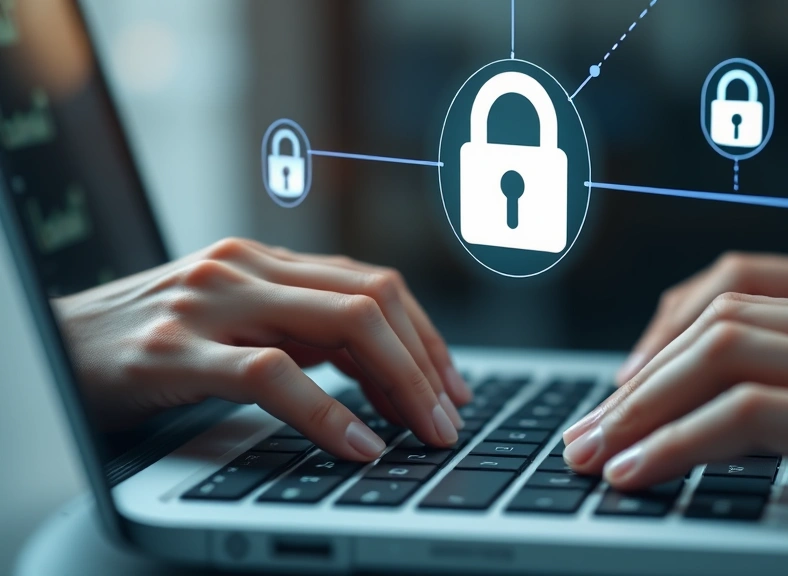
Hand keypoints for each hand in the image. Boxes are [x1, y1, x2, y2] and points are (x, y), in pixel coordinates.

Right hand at [54, 238, 470, 460]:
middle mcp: (246, 267)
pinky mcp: (175, 349)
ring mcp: (211, 301)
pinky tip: (358, 444)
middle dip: (426, 363)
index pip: (373, 284)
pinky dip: (328, 413)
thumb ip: (299, 333)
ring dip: (400, 383)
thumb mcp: (235, 324)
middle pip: (373, 299)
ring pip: (342, 324)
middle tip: (449, 418)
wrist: (50, 344)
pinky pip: (273, 375)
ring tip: (422, 432)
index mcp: (265, 260)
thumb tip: (383, 372)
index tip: (452, 387)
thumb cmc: (147, 344)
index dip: (425, 336)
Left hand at [563, 294, 787, 531]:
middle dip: (634, 382)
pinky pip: (756, 419)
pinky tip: (642, 470)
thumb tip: (767, 420)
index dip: (664, 348)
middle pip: (714, 326)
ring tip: (591, 454)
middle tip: (582, 433)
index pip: (735, 306)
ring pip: (722, 360)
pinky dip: (684, 441)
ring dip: (640, 408)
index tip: (620, 399)